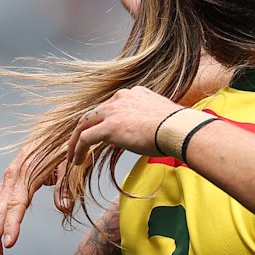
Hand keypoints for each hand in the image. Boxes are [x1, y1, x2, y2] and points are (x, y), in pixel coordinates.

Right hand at [0, 148, 68, 254]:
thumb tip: (64, 208)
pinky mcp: (12, 180)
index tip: (10, 242)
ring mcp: (10, 178)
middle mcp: (13, 175)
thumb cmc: (67, 145)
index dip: (12, 223)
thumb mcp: (72, 163)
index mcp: (26, 171)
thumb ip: (66, 185)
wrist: (60, 127)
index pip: (17, 203)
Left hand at [68, 86, 182, 163]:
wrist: (180, 129)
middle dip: (84, 129)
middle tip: (79, 144)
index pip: (111, 106)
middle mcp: (121, 97)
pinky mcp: (108, 127)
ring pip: (84, 124)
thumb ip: (148, 119)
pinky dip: (77, 150)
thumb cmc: (177, 127)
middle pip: (94, 113)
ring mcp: (113, 111)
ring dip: (76, 141)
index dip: (103, 121)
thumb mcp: (160, 116)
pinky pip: (85, 138)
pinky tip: (77, 161)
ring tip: (73, 155)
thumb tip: (148, 131)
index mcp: (134, 93)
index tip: (101, 135)